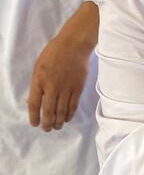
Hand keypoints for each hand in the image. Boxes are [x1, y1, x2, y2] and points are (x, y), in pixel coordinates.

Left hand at [27, 2, 98, 131]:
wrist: (74, 45)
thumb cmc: (54, 53)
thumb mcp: (38, 66)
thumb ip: (36, 84)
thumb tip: (34, 101)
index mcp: (39, 80)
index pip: (34, 104)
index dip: (34, 117)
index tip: (35, 124)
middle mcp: (52, 86)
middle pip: (49, 111)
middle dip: (47, 123)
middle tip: (47, 129)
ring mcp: (66, 88)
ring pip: (62, 111)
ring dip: (58, 121)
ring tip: (56, 127)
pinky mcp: (78, 88)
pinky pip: (73, 105)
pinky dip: (69, 114)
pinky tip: (67, 119)